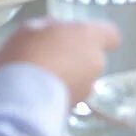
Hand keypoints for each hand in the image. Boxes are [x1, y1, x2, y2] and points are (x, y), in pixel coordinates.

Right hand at [0, 18, 119, 105]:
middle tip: (44, 55)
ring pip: (77, 77)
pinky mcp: (74, 108)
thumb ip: (50, 28)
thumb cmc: (30, 51)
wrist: (24, 98)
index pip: (110, 34)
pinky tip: (29, 91)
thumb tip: (56, 33)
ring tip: (32, 77)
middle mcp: (95, 63)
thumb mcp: (32, 27)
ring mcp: (86, 88)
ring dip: (62, 76)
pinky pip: (65, 94)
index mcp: (89, 36)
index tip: (80, 36)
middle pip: (90, 56)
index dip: (97, 35)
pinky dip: (53, 92)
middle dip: (71, 57)